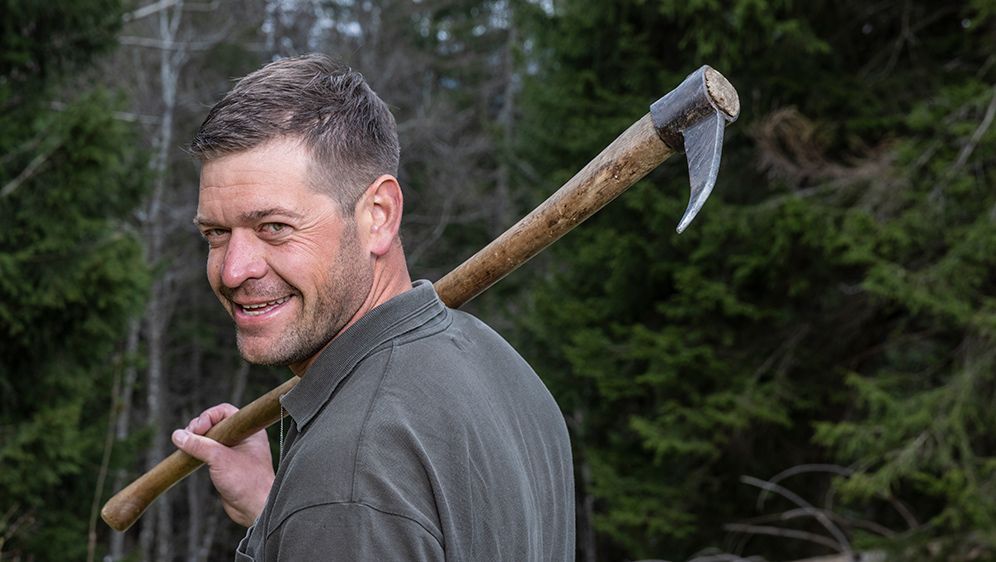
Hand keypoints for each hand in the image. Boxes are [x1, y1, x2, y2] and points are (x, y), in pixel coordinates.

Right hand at [171, 403, 273, 526]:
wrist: (255, 509)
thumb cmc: (246, 482)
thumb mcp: (220, 459)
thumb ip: (199, 445)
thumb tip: (178, 435)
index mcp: (249, 430)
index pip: (225, 412)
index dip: (208, 416)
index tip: (196, 429)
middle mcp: (243, 438)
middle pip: (215, 423)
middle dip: (199, 427)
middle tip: (189, 437)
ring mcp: (234, 451)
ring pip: (210, 438)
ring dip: (196, 440)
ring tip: (186, 446)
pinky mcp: (226, 464)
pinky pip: (209, 452)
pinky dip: (198, 452)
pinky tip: (189, 455)